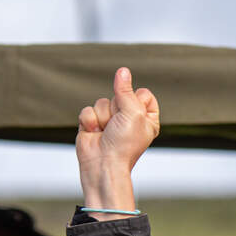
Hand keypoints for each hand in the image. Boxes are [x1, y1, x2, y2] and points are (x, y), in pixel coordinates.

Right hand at [76, 67, 159, 217]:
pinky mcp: (93, 123)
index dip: (137, 101)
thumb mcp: (133, 112)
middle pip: (120, 94)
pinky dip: (90, 121)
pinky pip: (88, 109)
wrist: (103, 164)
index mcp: (147, 118)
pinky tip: (94, 133)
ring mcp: (110, 121)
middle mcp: (129, 118)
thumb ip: (126, 90)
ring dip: (102, 117)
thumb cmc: (124, 145)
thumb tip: (122, 71)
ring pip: (103, 101)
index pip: (143, 94)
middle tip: (118, 126)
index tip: (136, 116)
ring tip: (106, 132)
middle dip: (116, 109)